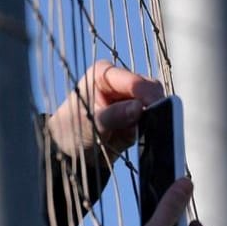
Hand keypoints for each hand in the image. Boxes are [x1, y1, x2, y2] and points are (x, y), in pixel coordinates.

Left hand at [47, 60, 164, 163]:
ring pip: (156, 103)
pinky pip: (154, 118)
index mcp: (104, 74)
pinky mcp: (137, 113)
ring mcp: (130, 98)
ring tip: (132, 132)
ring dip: (150, 118)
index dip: (147, 95)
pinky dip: (149, 127)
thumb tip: (138, 108)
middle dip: (152, 106)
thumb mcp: (90, 124)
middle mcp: (119, 83)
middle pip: (150, 89)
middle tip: (149, 123)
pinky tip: (134, 135)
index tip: (153, 110)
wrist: (70, 151)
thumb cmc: (72, 131)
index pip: (134, 81)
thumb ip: (114, 115)